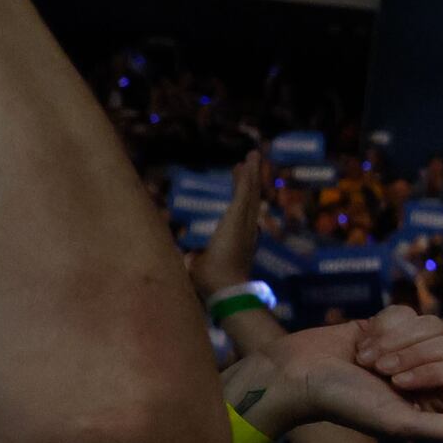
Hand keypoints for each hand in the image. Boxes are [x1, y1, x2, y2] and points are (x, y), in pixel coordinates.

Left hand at [189, 150, 267, 298]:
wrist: (223, 288)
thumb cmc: (210, 283)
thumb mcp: (198, 266)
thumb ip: (195, 260)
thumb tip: (189, 258)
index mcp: (238, 239)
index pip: (241, 211)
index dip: (242, 194)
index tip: (240, 178)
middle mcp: (246, 228)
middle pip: (249, 197)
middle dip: (250, 179)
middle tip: (250, 161)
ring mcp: (244, 222)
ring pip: (249, 192)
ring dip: (252, 172)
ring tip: (253, 154)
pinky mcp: (239, 218)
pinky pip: (245, 193)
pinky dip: (247, 177)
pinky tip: (248, 162)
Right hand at [227, 309, 442, 442]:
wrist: (298, 374)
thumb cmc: (345, 403)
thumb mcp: (398, 425)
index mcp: (438, 400)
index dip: (435, 371)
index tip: (397, 383)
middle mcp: (431, 373)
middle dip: (416, 354)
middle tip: (381, 370)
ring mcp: (412, 347)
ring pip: (433, 323)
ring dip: (395, 341)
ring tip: (367, 360)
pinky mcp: (391, 325)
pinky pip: (407, 312)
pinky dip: (382, 326)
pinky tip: (362, 345)